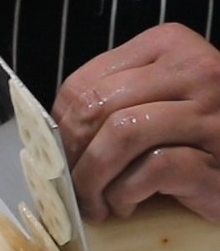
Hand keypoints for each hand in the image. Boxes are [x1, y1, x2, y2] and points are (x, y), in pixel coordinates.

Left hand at [52, 23, 219, 221]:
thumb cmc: (195, 137)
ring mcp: (213, 111)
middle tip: (72, 187)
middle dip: (72, 156)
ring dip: (93, 179)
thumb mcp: (153, 102)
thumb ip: (112, 102)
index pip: (84, 82)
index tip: (59, 157)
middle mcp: (195, 69)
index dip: (59, 127)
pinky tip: (126, 206)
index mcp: (168, 45)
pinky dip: (126, 194)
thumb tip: (48, 135)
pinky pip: (154, 168)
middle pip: (97, 107)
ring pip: (122, 133)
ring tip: (95, 203)